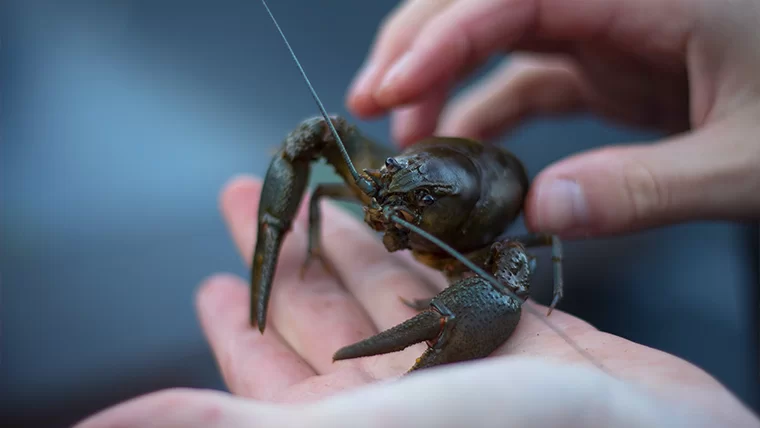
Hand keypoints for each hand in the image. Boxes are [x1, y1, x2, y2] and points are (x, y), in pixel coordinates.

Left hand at [75, 176, 757, 426]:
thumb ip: (251, 418)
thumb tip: (121, 423)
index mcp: (354, 423)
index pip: (274, 376)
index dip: (241, 329)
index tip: (215, 283)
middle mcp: (405, 400)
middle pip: (326, 322)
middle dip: (289, 262)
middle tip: (251, 207)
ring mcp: (465, 368)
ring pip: (390, 296)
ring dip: (351, 248)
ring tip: (323, 203)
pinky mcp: (522, 338)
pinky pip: (457, 288)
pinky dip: (427, 257)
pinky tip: (404, 227)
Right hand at [346, 0, 759, 237]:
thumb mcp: (749, 158)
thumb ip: (646, 186)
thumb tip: (542, 211)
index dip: (442, 36)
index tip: (389, 91)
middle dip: (418, 45)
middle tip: (369, 104)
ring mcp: (605, 27)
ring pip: (495, 32)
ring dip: (442, 81)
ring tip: (404, 138)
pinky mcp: (605, 61)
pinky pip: (527, 78)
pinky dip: (486, 112)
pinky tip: (464, 155)